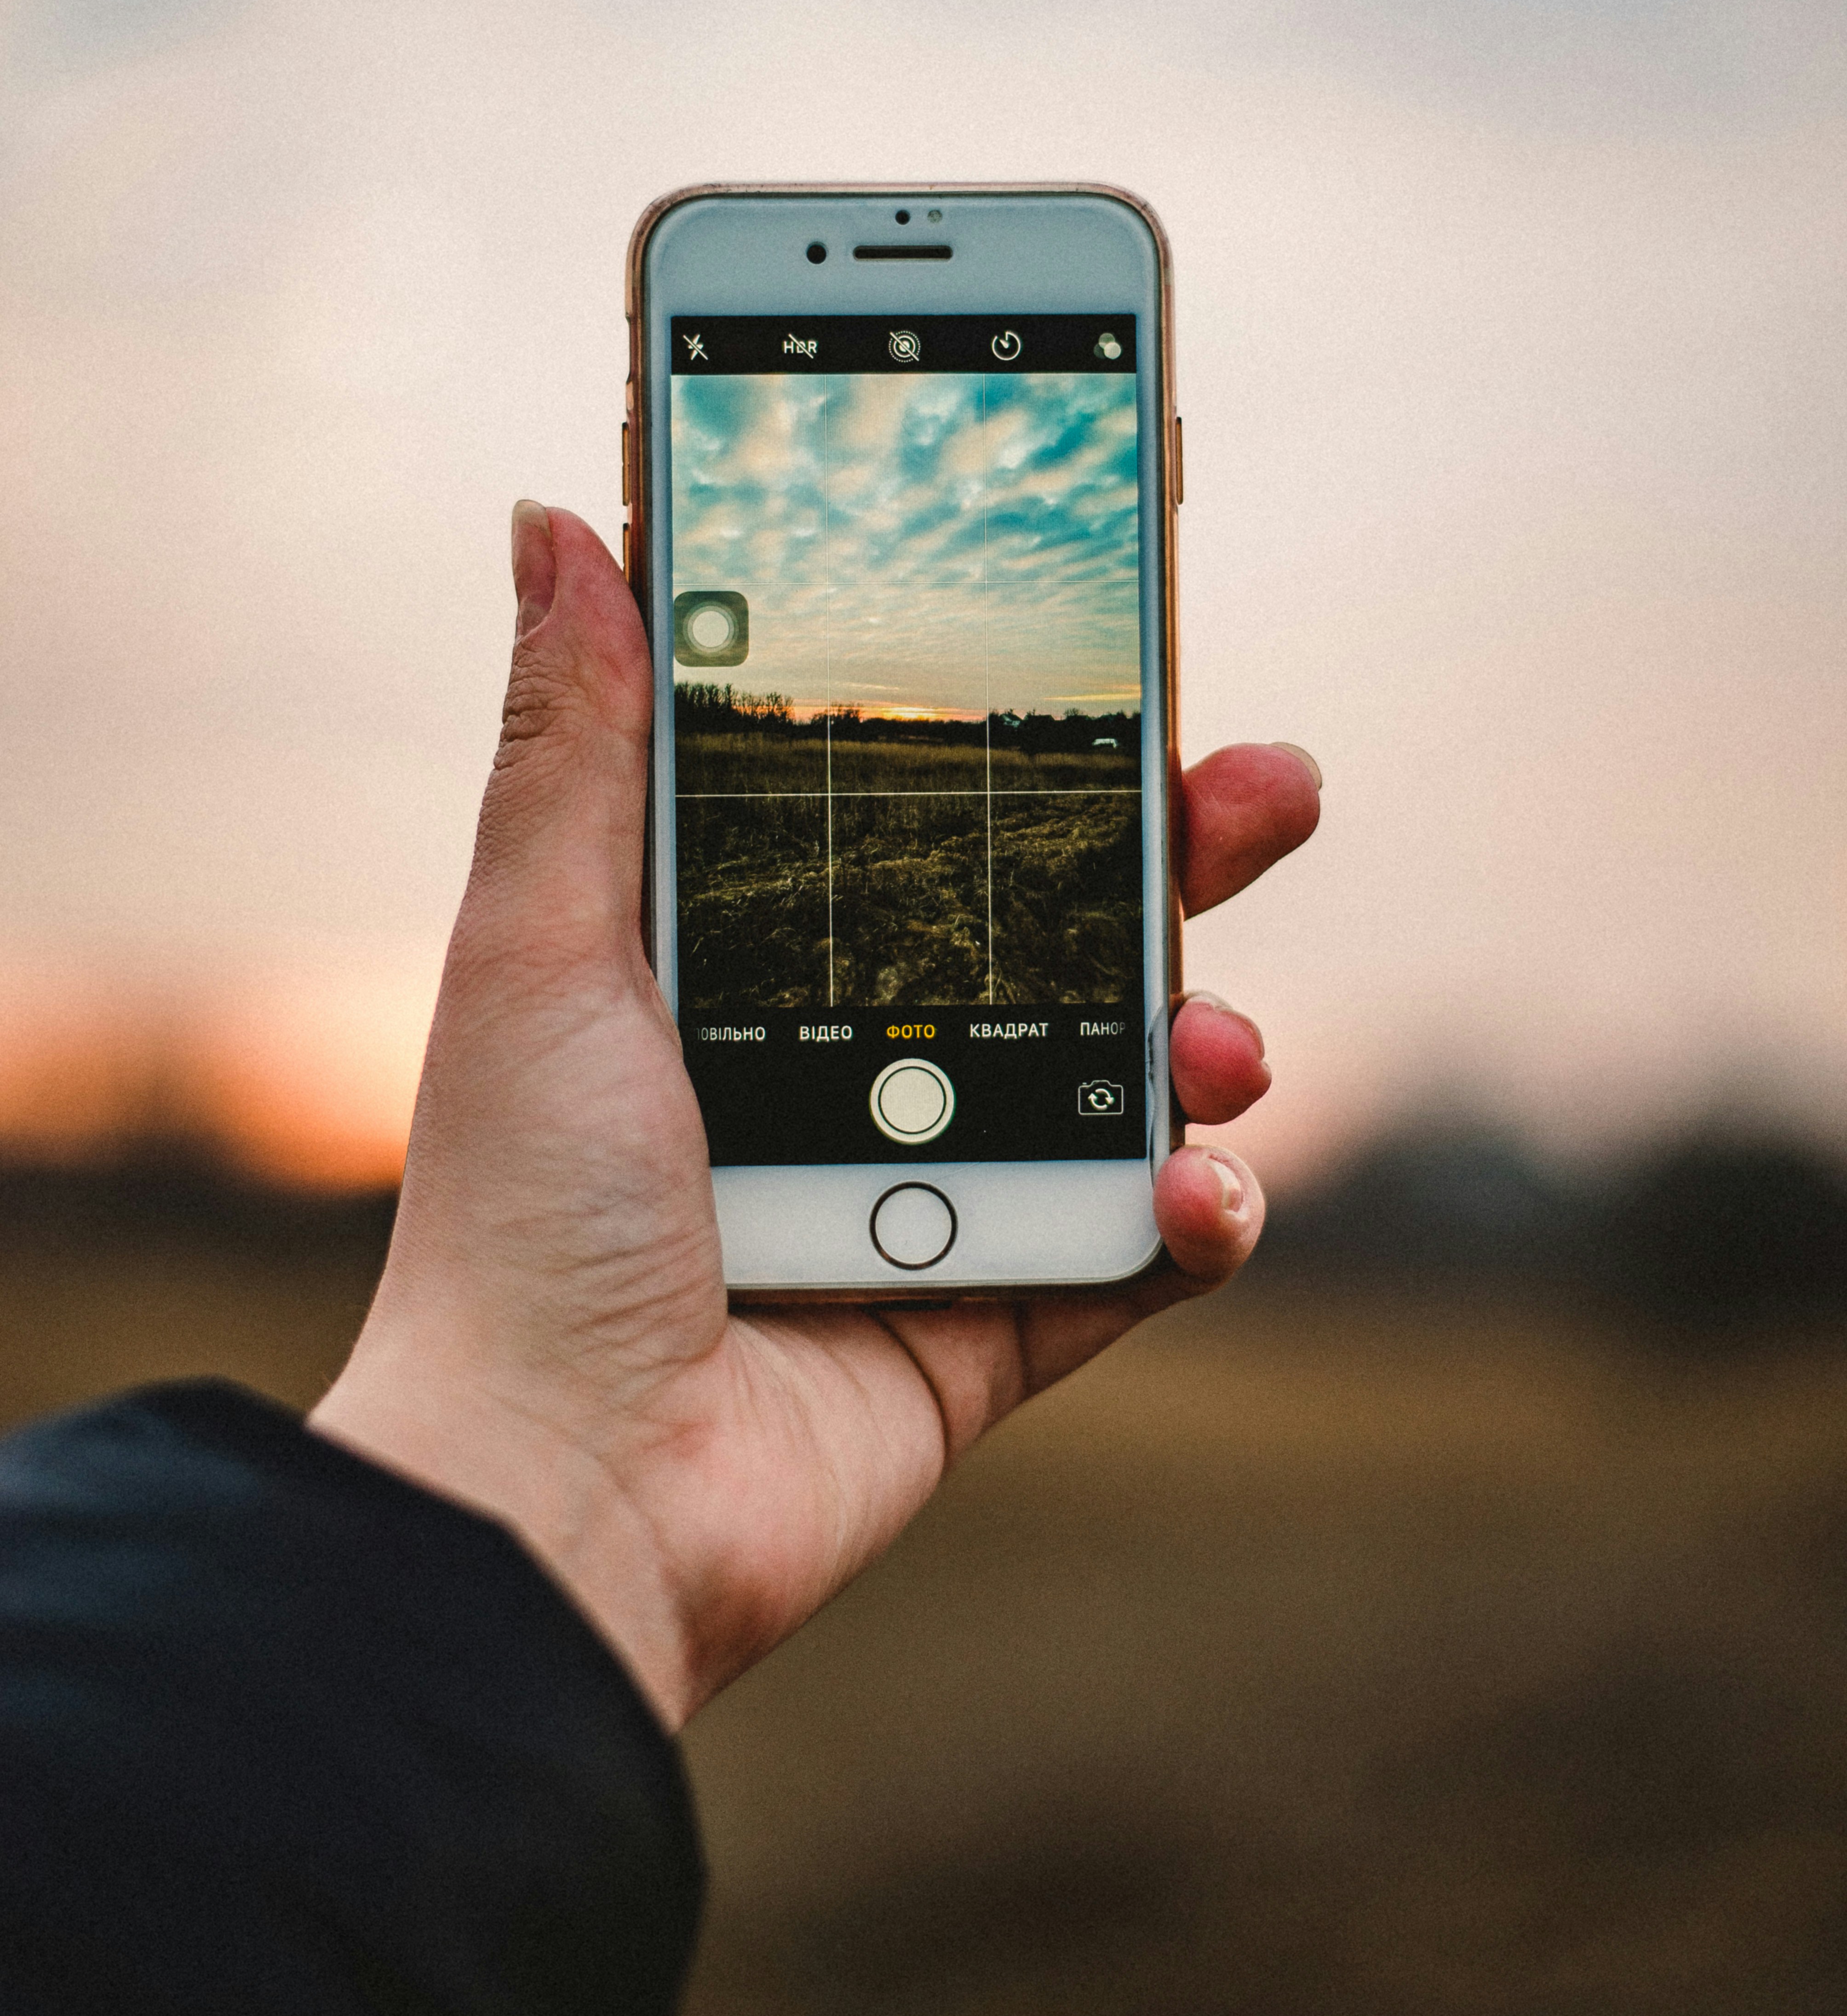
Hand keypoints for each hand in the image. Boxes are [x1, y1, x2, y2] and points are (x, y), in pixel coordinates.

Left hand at [312, 506, 1319, 1727]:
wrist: (557, 1495)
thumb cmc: (521, 1216)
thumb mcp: (542, 946)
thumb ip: (579, 742)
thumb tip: (554, 520)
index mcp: (761, 961)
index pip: (923, 810)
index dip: (1025, 728)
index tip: (1108, 642)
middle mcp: (861, 1058)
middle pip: (1063, 921)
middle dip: (1180, 846)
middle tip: (1267, 785)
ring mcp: (942, 1187)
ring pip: (1131, 1070)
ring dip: (1208, 1031)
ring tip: (1217, 1041)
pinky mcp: (1002, 1314)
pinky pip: (1144, 1248)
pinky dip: (1198, 1214)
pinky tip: (1194, 1188)